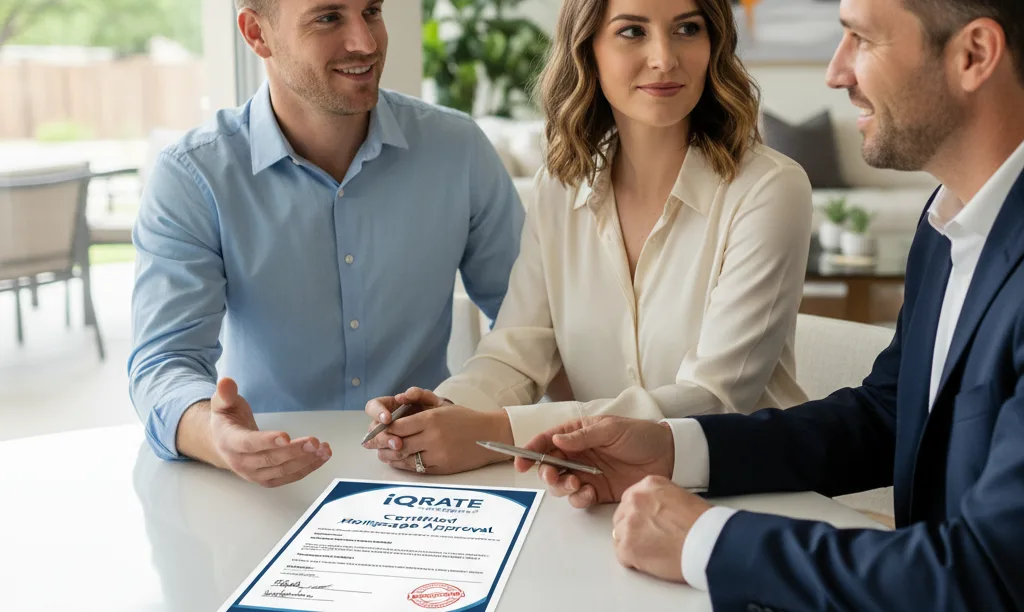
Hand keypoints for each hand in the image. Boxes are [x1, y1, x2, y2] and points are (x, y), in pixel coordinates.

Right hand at [207, 378, 331, 486]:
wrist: (223, 443)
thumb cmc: (228, 420)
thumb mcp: (223, 403)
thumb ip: (225, 394)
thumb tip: (226, 381)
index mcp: (229, 442)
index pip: (248, 444)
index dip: (267, 441)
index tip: (286, 436)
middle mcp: (241, 463)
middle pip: (270, 459)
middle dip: (294, 450)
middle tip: (314, 441)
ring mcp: (255, 474)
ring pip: (282, 470)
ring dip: (306, 460)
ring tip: (324, 449)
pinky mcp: (267, 480)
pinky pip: (289, 477)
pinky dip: (308, 468)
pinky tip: (322, 457)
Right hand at [362, 387, 444, 451]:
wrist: (446, 428)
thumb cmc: (434, 411)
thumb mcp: (430, 401)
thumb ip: (418, 394)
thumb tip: (401, 396)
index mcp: (388, 406)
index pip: (373, 407)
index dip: (377, 412)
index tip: (387, 419)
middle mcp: (384, 423)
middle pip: (373, 429)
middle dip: (383, 436)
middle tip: (396, 441)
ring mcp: (386, 437)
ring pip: (377, 444)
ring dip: (386, 447)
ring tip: (400, 448)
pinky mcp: (391, 451)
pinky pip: (385, 455)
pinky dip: (391, 457)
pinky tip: (402, 457)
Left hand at [370, 404, 514, 474]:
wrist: (490, 435)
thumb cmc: (465, 418)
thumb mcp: (442, 406)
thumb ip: (419, 403)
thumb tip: (397, 406)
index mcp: (431, 419)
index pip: (397, 426)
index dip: (381, 430)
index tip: (373, 431)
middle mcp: (433, 437)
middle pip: (397, 443)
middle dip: (380, 444)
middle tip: (369, 444)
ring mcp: (438, 454)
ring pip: (404, 458)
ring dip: (389, 457)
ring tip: (381, 454)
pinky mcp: (443, 468)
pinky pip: (417, 468)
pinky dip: (404, 465)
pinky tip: (398, 461)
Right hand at [512, 416, 674, 507]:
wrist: (668, 456)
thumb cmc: (640, 435)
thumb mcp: (611, 429)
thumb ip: (583, 436)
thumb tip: (556, 441)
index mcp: (577, 434)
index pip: (547, 441)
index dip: (530, 450)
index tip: (521, 460)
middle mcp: (578, 455)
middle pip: (549, 466)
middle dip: (545, 473)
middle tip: (552, 475)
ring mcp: (586, 473)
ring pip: (560, 484)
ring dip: (561, 487)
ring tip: (576, 483)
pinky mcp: (597, 491)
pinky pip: (578, 498)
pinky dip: (578, 498)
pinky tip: (589, 493)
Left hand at [612, 475, 711, 582]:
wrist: (709, 543)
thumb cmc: (704, 524)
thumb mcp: (682, 497)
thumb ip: (661, 501)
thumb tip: (656, 512)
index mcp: (649, 485)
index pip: (631, 499)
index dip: (639, 514)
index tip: (646, 522)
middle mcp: (635, 500)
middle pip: (622, 516)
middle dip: (634, 528)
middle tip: (651, 539)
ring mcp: (628, 524)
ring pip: (619, 535)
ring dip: (633, 544)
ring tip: (655, 550)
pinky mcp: (627, 547)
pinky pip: (623, 556)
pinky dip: (634, 561)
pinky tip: (652, 560)